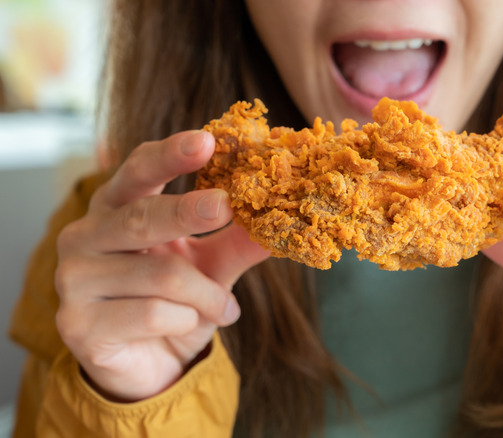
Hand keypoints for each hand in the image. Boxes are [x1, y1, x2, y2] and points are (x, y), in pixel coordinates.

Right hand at [55, 131, 269, 401]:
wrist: (148, 365)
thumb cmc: (175, 303)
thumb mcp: (211, 267)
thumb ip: (237, 242)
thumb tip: (278, 222)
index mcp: (115, 208)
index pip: (138, 170)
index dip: (170, 154)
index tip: (208, 140)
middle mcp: (85, 236)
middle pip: (141, 217)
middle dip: (188, 211)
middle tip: (227, 206)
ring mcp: (74, 280)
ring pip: (161, 275)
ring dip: (207, 295)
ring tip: (224, 308)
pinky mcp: (78, 324)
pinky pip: (151, 313)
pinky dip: (186, 320)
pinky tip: (187, 326)